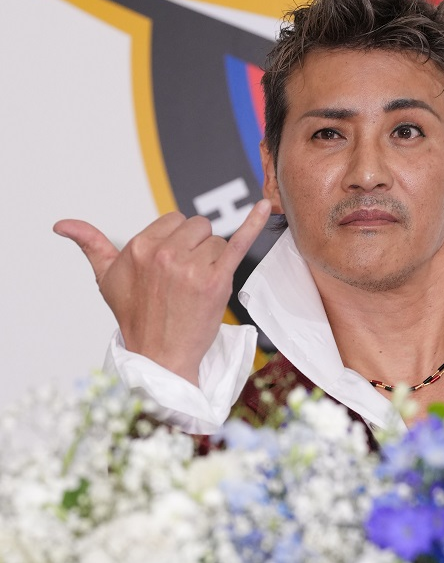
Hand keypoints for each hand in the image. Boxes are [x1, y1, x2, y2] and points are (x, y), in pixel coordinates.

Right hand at [53, 200, 271, 384]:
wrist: (161, 355)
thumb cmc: (135, 316)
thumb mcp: (106, 278)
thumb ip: (90, 244)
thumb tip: (62, 224)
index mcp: (140, 246)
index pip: (175, 220)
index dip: (178, 241)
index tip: (172, 265)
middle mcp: (165, 253)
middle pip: (199, 226)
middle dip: (197, 247)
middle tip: (185, 278)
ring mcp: (192, 267)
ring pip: (217, 241)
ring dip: (213, 260)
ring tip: (197, 286)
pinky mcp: (217, 281)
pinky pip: (239, 243)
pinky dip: (253, 224)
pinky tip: (263, 207)